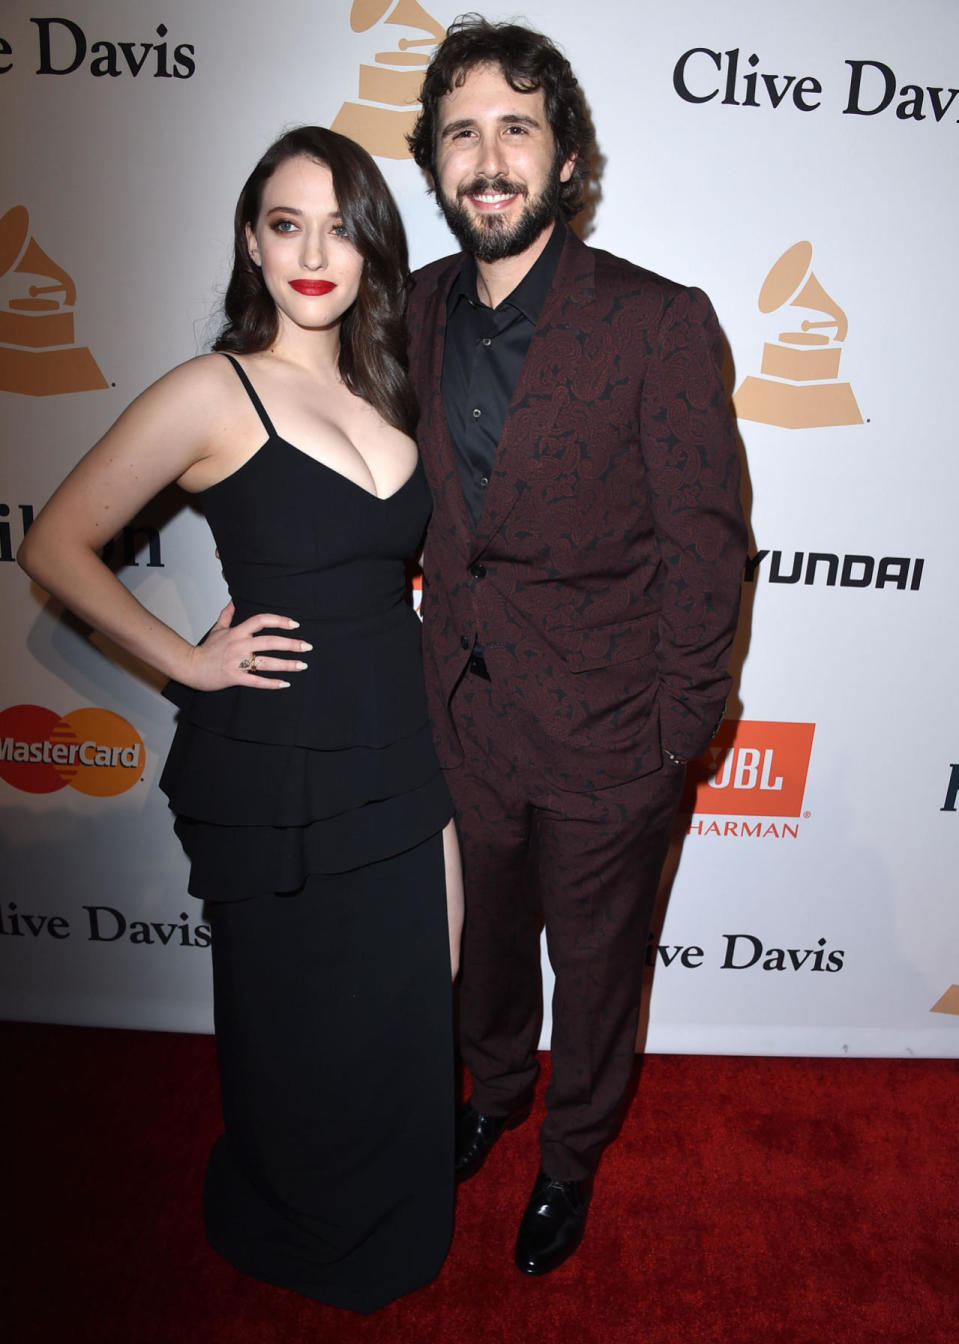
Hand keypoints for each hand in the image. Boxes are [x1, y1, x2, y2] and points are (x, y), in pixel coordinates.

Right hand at [183, 602, 310, 690]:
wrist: (191, 667)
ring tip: (302, 665)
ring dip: (287, 664)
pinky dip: (271, 683)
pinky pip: (257, 681)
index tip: (294, 624)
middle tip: (307, 646)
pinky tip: (285, 683)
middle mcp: (239, 645)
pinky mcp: (236, 677)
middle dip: (291, 644)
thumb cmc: (206, 649)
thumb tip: (234, 600)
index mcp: (237, 632)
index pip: (260, 620)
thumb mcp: (217, 629)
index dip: (279, 620)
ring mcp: (238, 662)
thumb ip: (228, 614)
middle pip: (270, 642)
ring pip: (267, 663)